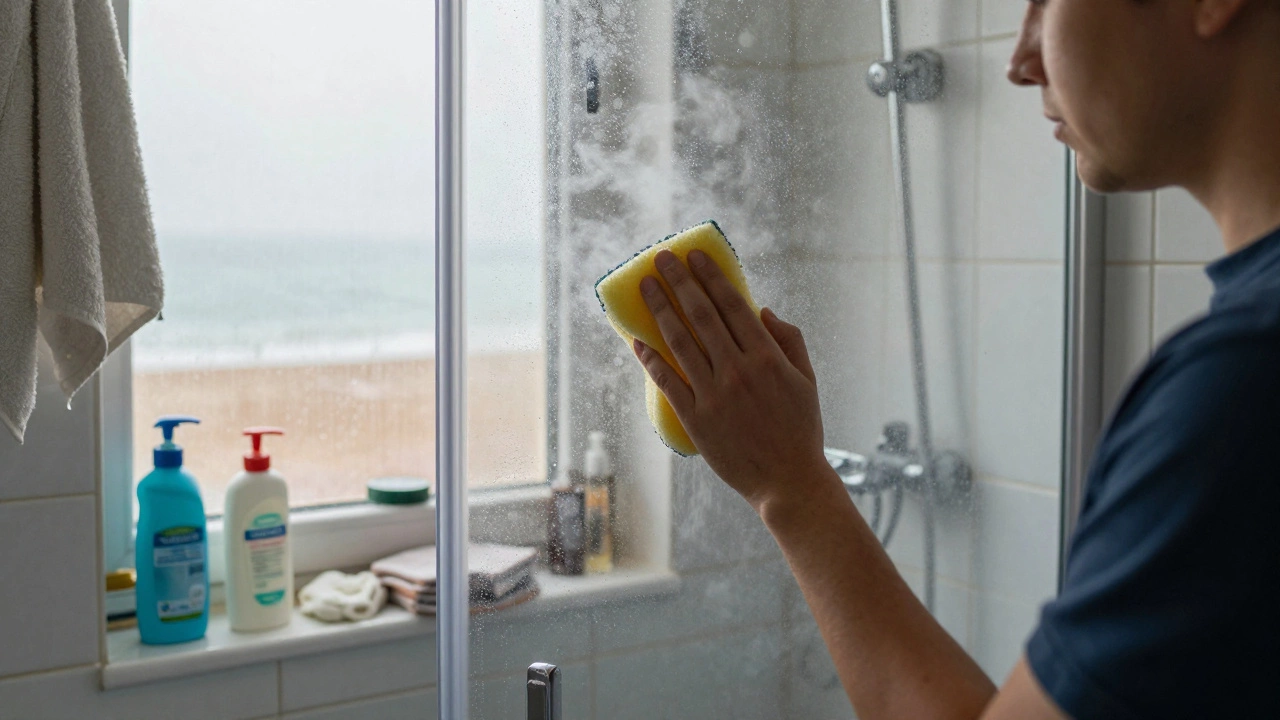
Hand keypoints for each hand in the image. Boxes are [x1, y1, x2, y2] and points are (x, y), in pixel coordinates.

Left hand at [633, 249, 836, 512]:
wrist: (788, 482)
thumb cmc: (800, 430)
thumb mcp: (807, 381)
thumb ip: (789, 340)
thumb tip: (761, 310)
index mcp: (768, 358)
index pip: (733, 305)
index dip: (710, 277)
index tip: (694, 256)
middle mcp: (738, 371)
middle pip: (701, 316)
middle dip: (678, 282)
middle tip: (660, 258)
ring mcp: (714, 395)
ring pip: (680, 342)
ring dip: (659, 310)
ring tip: (646, 286)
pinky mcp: (696, 419)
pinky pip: (667, 381)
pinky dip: (650, 358)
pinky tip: (638, 340)